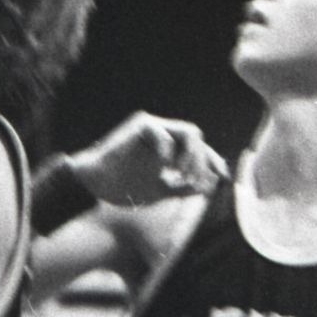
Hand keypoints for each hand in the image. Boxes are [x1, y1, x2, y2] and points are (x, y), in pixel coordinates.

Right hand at [66, 112, 226, 205]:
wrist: (95, 184)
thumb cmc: (124, 185)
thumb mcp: (162, 190)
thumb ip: (185, 187)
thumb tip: (211, 183)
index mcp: (168, 145)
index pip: (199, 147)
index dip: (213, 161)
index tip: (221, 179)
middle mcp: (162, 131)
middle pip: (197, 137)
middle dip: (201, 161)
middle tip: (192, 182)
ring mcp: (151, 127)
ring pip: (188, 132)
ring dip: (190, 156)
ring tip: (179, 175)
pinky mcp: (139, 126)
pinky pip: (164, 135)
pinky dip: (168, 153)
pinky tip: (163, 169)